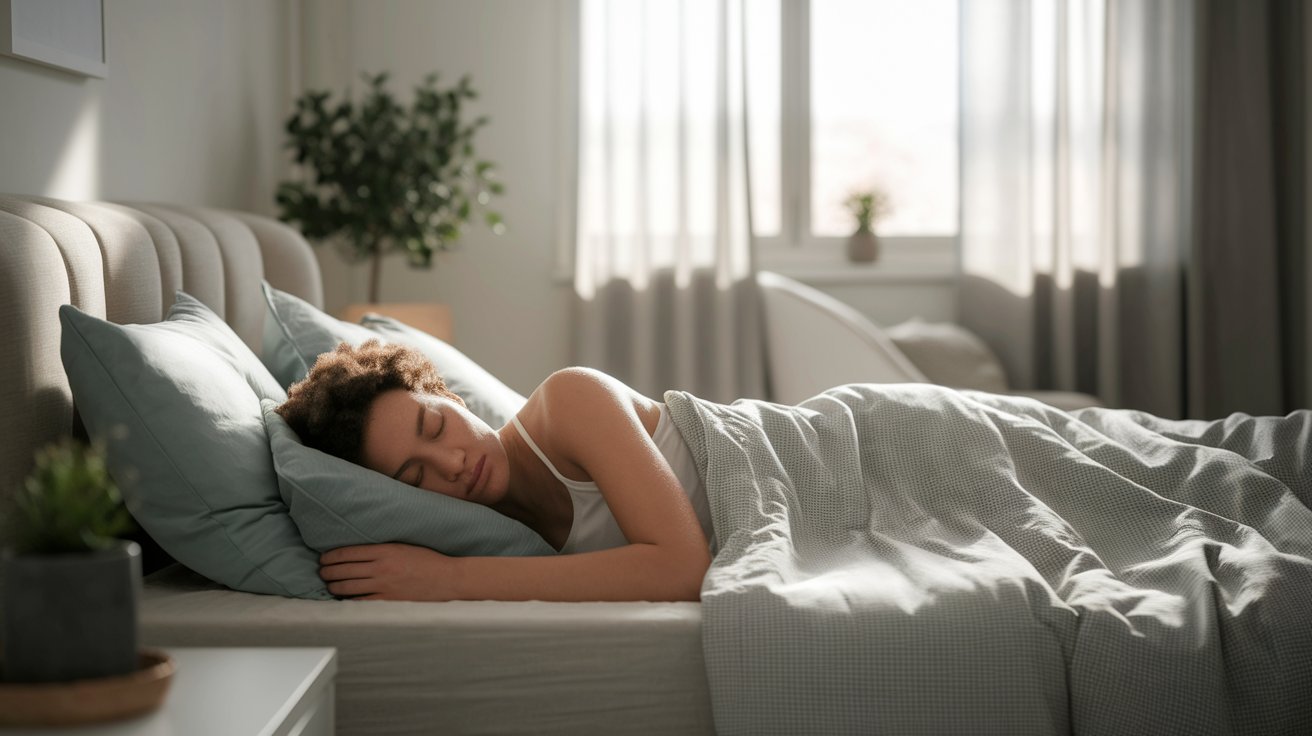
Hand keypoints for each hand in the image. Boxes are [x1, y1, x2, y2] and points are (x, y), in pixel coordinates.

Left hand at [319, 543, 452, 600]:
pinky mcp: (388, 601)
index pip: (348, 552)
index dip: (330, 556)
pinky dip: (348, 600)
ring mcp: (384, 585)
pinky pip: (360, 602)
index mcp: (385, 550)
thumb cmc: (428, 560)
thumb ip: (382, 548)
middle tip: (322, 572)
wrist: (447, 579)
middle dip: (327, 571)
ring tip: (329, 585)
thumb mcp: (404, 546)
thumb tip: (358, 552)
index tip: (323, 558)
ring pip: (348, 586)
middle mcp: (381, 567)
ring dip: (333, 586)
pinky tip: (343, 599)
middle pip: (343, 569)